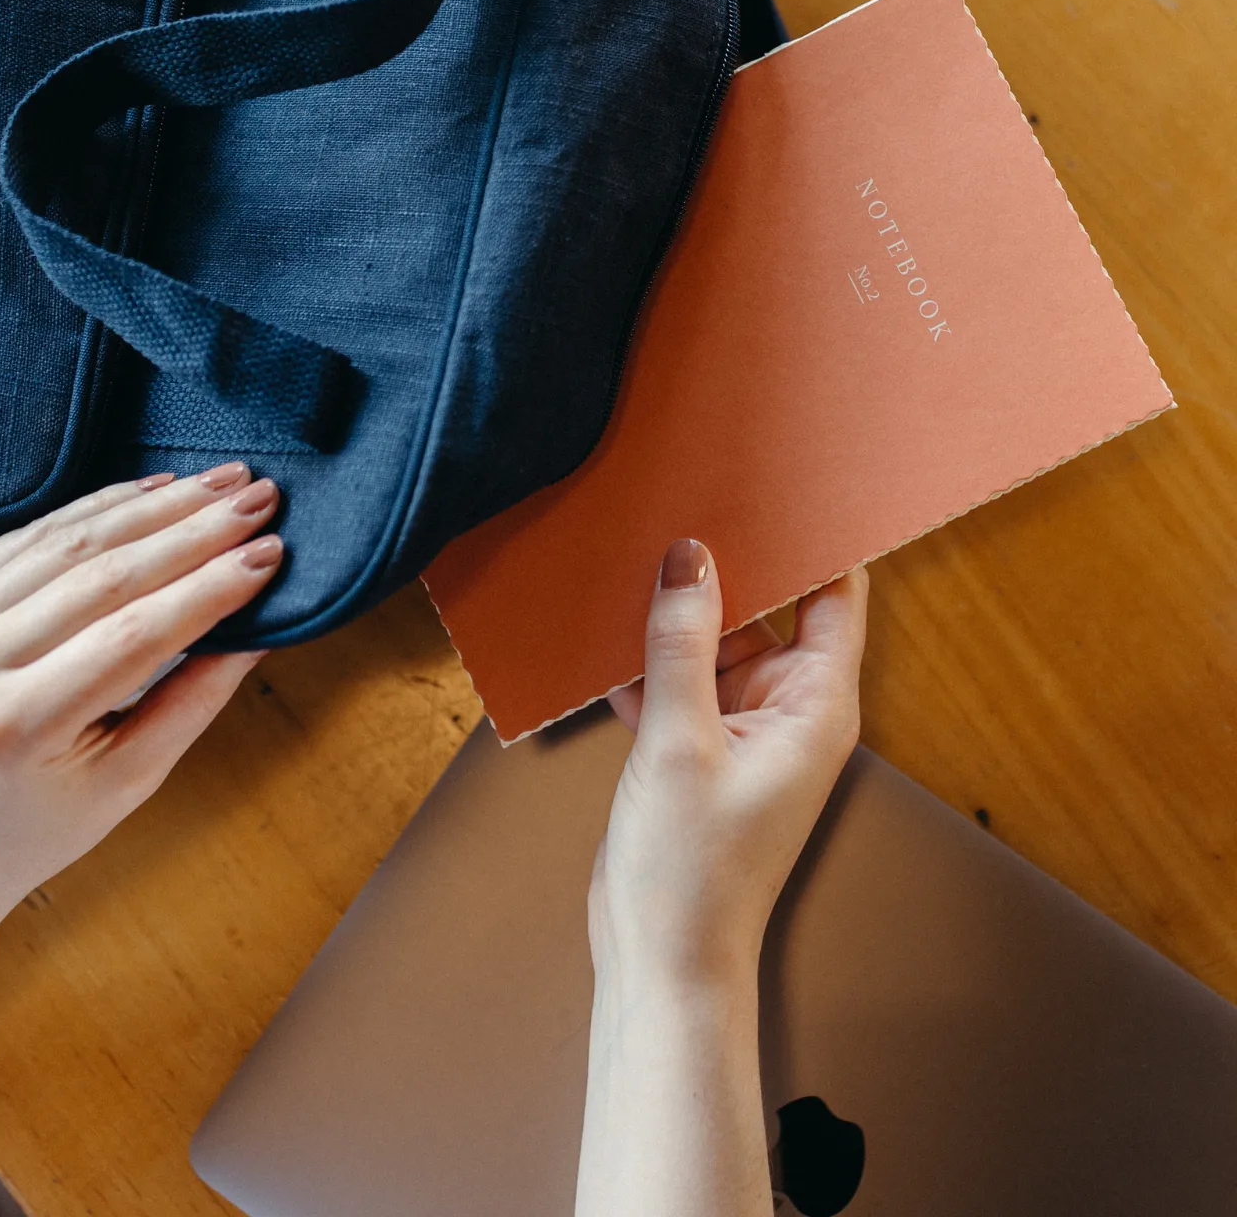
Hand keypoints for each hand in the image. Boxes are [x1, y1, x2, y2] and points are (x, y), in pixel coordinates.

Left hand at [0, 461, 281, 924]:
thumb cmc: (38, 826)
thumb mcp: (127, 781)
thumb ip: (192, 701)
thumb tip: (259, 628)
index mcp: (14, 726)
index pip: (132, 636)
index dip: (208, 589)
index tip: (271, 551)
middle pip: (101, 577)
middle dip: (192, 531)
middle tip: (260, 498)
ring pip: (66, 542)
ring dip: (152, 506)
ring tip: (219, 484)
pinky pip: (27, 538)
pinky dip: (95, 509)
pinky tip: (151, 490)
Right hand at [573, 543, 866, 1216]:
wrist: (659, 957)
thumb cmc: (690, 869)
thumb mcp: (677, 739)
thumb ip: (682, 641)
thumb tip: (689, 555)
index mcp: (815, 705)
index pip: (836, 595)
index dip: (818, 536)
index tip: (784, 478)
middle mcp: (788, 709)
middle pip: (767, 608)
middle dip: (725, 563)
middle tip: (682, 497)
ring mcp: (741, 728)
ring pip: (712, 639)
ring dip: (674, 612)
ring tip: (629, 556)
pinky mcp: (697, 745)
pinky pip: (678, 676)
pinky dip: (645, 658)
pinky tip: (600, 635)